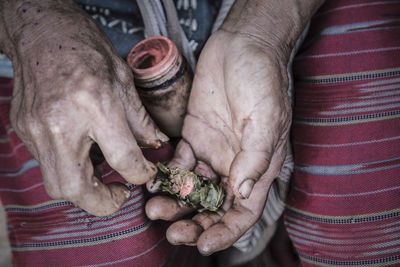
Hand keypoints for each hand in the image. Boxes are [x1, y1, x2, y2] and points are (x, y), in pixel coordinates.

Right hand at [8, 3, 167, 215]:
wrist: (42, 32)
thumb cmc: (86, 50)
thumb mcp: (124, 80)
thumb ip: (140, 121)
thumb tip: (154, 146)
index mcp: (95, 105)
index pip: (123, 159)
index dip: (141, 174)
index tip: (145, 173)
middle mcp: (61, 122)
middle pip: (75, 189)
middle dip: (103, 203)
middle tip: (120, 193)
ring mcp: (36, 129)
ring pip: (56, 184)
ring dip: (85, 189)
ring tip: (104, 173)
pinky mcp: (25, 130)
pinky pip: (48, 164)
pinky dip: (70, 168)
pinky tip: (84, 151)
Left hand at [146, 29, 291, 253]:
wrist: (242, 46)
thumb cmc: (263, 80)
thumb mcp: (266, 118)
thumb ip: (254, 157)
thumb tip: (241, 192)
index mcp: (258, 166)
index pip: (243, 211)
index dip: (225, 232)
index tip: (202, 244)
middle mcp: (234, 164)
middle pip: (213, 206)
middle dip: (194, 222)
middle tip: (172, 229)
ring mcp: (212, 152)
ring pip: (192, 189)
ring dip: (175, 203)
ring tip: (154, 208)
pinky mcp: (194, 136)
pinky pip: (179, 164)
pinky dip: (166, 177)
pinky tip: (153, 184)